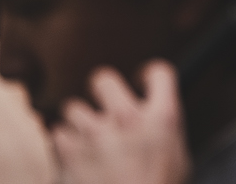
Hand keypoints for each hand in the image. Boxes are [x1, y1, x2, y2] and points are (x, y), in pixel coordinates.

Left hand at [50, 63, 190, 183]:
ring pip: (72, 108)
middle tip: (104, 107)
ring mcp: (93, 134)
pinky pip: (56, 135)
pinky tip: (72, 159)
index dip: (149, 75)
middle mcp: (126, 119)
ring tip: (85, 141)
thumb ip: (165, 134)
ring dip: (78, 123)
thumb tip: (157, 122)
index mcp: (162, 118)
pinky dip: (62, 146)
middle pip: (104, 79)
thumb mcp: (178, 162)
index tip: (142, 81)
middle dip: (102, 90)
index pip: (159, 73)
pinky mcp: (66, 154)